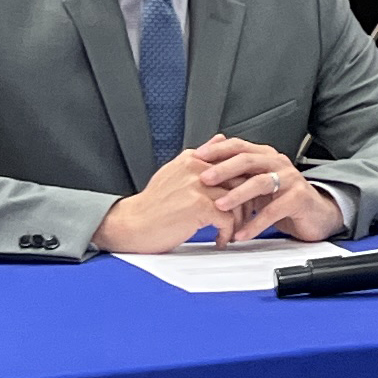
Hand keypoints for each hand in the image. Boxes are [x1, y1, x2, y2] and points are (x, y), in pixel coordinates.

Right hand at [91, 151, 233, 253]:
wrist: (131, 224)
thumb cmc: (154, 204)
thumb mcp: (176, 171)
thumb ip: (201, 156)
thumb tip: (221, 138)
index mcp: (192, 159)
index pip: (232, 165)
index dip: (243, 184)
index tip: (243, 199)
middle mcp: (197, 169)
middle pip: (240, 181)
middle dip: (246, 202)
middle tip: (243, 217)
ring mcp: (198, 187)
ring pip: (237, 201)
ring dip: (238, 220)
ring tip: (231, 231)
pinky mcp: (199, 207)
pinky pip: (228, 219)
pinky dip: (227, 233)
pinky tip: (220, 239)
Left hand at [193, 134, 345, 244]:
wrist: (315, 214)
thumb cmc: (281, 199)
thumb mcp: (255, 184)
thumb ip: (235, 175)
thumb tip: (202, 168)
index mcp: (265, 156)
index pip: (238, 146)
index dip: (216, 150)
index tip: (195, 157)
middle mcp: (278, 163)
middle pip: (248, 160)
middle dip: (223, 169)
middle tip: (204, 179)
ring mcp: (290, 179)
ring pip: (260, 183)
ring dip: (238, 195)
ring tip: (220, 207)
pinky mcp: (299, 199)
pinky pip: (274, 210)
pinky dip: (255, 223)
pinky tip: (241, 233)